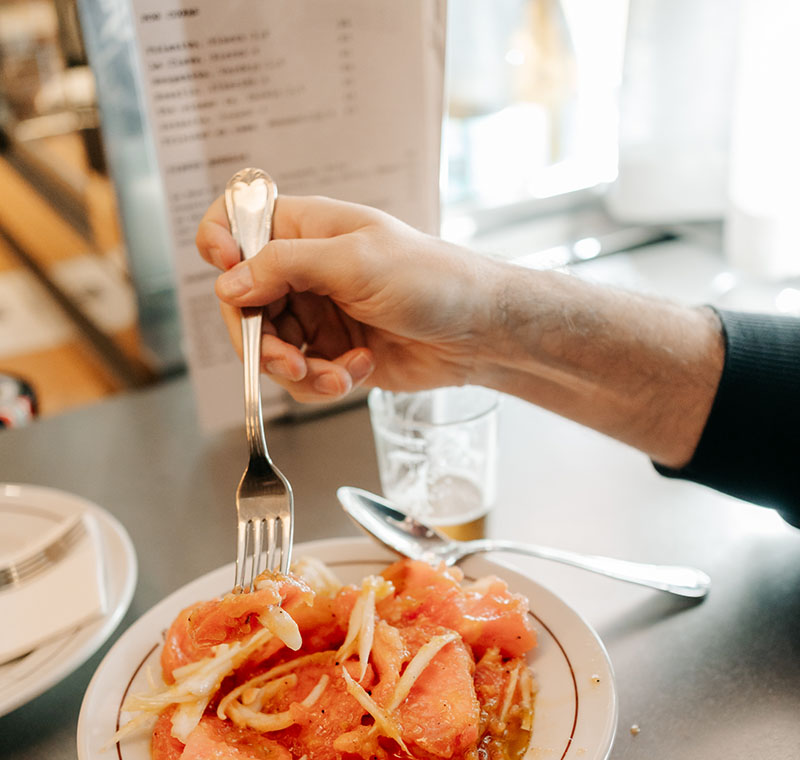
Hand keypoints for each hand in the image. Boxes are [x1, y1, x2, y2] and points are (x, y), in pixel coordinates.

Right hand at [196, 195, 501, 402]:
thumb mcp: (355, 263)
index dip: (219, 248)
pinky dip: (322, 383)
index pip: (236, 221)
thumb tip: (227, 284)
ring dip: (297, 371)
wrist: (478, 333)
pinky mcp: (330, 352)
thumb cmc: (433, 280)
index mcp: (304, 228)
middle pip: (242, 304)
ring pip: (268, 349)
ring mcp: (315, 313)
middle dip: (262, 341)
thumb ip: (285, 267)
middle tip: (289, 361)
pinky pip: (300, 376)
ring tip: (336, 375)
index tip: (230, 283)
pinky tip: (358, 372)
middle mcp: (302, 269)